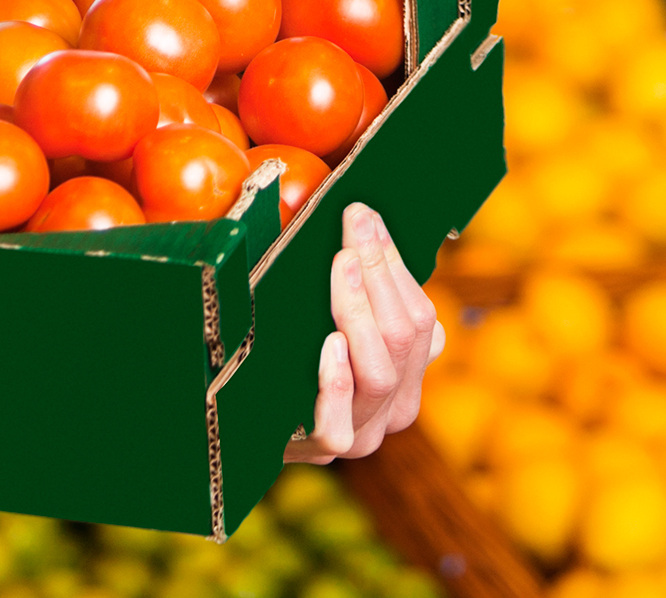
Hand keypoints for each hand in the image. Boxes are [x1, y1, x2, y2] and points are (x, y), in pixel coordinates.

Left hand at [284, 203, 442, 463]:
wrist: (245, 427)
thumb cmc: (292, 356)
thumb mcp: (330, 321)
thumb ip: (357, 286)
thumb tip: (359, 219)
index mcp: (408, 374)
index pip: (420, 317)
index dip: (394, 262)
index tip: (367, 216)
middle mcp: (394, 407)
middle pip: (404, 337)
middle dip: (379, 270)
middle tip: (355, 226)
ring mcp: (363, 434)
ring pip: (380, 373)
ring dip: (360, 311)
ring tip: (342, 266)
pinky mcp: (324, 449)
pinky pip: (337, 421)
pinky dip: (337, 381)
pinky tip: (329, 344)